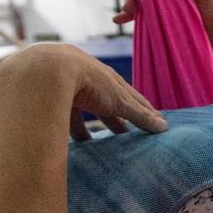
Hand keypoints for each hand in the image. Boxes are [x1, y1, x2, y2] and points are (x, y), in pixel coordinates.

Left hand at [0, 44, 167, 140]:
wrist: (49, 70)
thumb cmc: (89, 81)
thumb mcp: (119, 100)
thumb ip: (139, 115)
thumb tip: (164, 127)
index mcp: (108, 78)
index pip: (130, 96)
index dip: (142, 109)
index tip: (152, 121)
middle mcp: (89, 80)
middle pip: (106, 103)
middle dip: (115, 119)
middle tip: (124, 135)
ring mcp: (68, 88)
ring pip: (82, 110)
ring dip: (89, 126)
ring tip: (93, 143)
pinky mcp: (50, 97)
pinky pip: (62, 116)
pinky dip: (68, 128)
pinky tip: (70, 141)